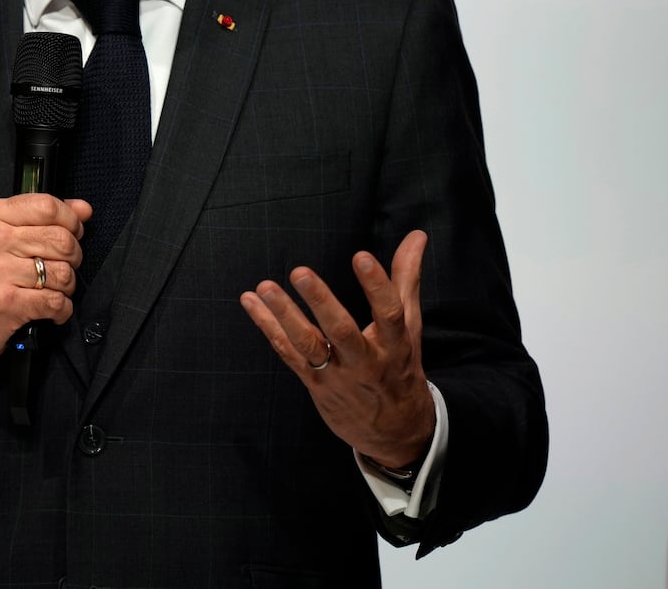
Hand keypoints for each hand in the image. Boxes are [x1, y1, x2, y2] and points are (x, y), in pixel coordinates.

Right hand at [0, 194, 89, 386]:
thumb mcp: (0, 237)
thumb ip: (41, 218)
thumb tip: (83, 208)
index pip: (46, 205)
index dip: (70, 221)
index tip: (71, 233)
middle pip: (61, 239)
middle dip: (72, 257)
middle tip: (60, 267)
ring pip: (63, 272)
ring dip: (66, 286)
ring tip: (51, 290)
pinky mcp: (7, 302)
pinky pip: (56, 301)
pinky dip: (61, 309)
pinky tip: (51, 310)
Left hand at [239, 229, 435, 468]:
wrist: (395, 433)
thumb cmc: (400, 366)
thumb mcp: (409, 327)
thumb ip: (406, 279)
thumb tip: (416, 235)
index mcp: (395, 346)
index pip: (389, 314)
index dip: (377, 286)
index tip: (361, 255)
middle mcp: (365, 362)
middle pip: (342, 332)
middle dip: (321, 302)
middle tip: (300, 272)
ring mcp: (337, 375)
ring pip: (308, 346)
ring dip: (284, 316)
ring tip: (263, 287)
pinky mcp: (314, 383)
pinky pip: (287, 354)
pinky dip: (268, 327)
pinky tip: (250, 302)